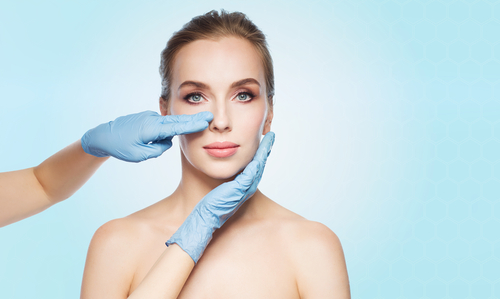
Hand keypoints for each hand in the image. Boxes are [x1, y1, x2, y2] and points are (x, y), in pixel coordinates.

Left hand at [81, 110, 212, 161]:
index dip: (193, 124)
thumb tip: (166, 143)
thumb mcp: (140, 155)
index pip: (177, 126)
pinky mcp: (146, 119)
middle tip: (208, 117)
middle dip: (193, 120)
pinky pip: (159, 126)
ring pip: (166, 126)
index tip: (206, 120)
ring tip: (148, 143)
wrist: (102, 136)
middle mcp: (152, 120)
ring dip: (169, 133)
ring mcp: (149, 118)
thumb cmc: (119, 147)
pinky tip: (147, 139)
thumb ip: (157, 150)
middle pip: (177, 120)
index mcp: (152, 128)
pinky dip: (161, 132)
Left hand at [166, 131, 274, 262]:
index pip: (255, 166)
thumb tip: (225, 164)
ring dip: (265, 151)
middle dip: (266, 149)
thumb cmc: (211, 204)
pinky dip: (258, 159)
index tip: (263, 140)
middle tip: (271, 136)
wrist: (207, 217)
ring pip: (259, 165)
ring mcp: (246, 188)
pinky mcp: (240, 188)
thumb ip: (228, 178)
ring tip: (269, 139)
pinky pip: (252, 171)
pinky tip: (259, 149)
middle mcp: (249, 186)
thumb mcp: (222, 186)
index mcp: (245, 185)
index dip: (260, 153)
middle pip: (261, 164)